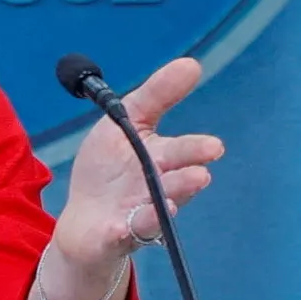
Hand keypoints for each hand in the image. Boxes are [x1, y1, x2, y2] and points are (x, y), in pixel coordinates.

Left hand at [46, 56, 222, 282]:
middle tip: (206, 169)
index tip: (215, 148)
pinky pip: (126, 233)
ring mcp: (137, 213)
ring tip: (188, 188)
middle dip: (187, 176)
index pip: (179, 150)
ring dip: (171, 198)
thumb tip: (192, 64)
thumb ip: (155, 95)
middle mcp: (155, 189)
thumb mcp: (123, 123)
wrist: (84, 221)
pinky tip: (133, 220)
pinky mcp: (116, 235)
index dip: (194, 149)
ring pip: (157, 209)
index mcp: (159, 159)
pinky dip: (133, 227)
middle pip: (173, 181)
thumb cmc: (109, 170)